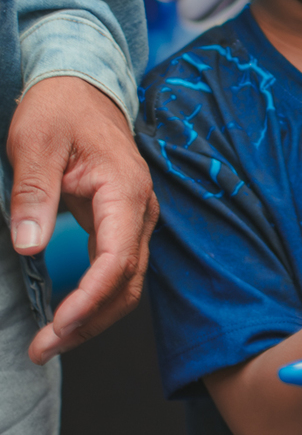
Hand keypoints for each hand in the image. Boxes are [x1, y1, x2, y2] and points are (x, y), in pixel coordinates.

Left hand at [8, 77, 157, 362]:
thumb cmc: (59, 108)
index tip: (58, 324)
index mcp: (125, 190)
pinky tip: (66, 316)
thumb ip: (33, 194)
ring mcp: (133, 221)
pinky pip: (116, 273)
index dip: (90, 297)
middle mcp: (139, 211)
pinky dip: (93, 301)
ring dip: (91, 319)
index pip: (117, 259)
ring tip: (49, 343)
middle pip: (126, 284)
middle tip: (43, 347)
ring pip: (125, 285)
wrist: (82, 87)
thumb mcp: (35, 141)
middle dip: (88, 322)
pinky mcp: (120, 226)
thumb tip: (29, 247)